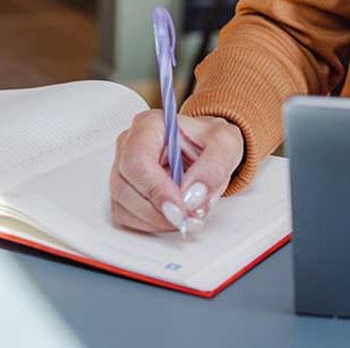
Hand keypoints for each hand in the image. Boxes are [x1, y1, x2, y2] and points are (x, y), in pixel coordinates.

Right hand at [109, 109, 243, 233]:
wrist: (205, 150)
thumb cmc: (209, 142)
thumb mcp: (226, 145)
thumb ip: (214, 167)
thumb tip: (193, 194)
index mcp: (150, 126)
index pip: (138, 161)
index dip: (157, 190)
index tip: (180, 208)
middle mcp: (129, 145)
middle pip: (126, 187)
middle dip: (160, 211)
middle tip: (189, 217)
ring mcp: (122, 169)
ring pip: (124, 206)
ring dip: (156, 220)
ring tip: (186, 215)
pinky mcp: (123, 190)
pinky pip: (126, 216)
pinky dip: (151, 224)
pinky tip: (172, 215)